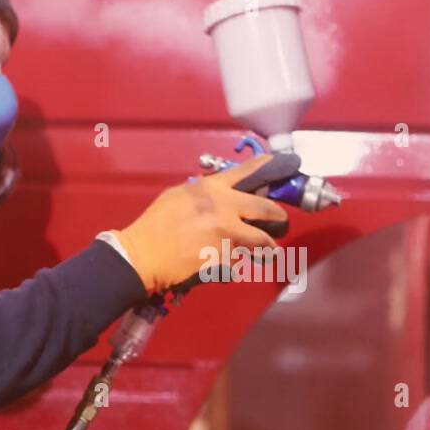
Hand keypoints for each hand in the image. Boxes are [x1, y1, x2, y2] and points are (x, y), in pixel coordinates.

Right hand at [113, 155, 287, 293]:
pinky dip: (237, 263)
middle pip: (266, 210)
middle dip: (279, 218)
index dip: (268, 168)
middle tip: (281, 223)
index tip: (285, 165)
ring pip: (261, 241)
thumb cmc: (156, 224)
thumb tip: (224, 195)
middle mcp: (225, 208)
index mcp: (212, 189)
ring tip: (268, 251)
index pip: (247, 172)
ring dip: (267, 247)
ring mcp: (227, 235)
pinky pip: (240, 261)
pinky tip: (228, 264)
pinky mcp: (226, 259)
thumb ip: (206, 194)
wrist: (144, 255)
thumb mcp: (179, 196)